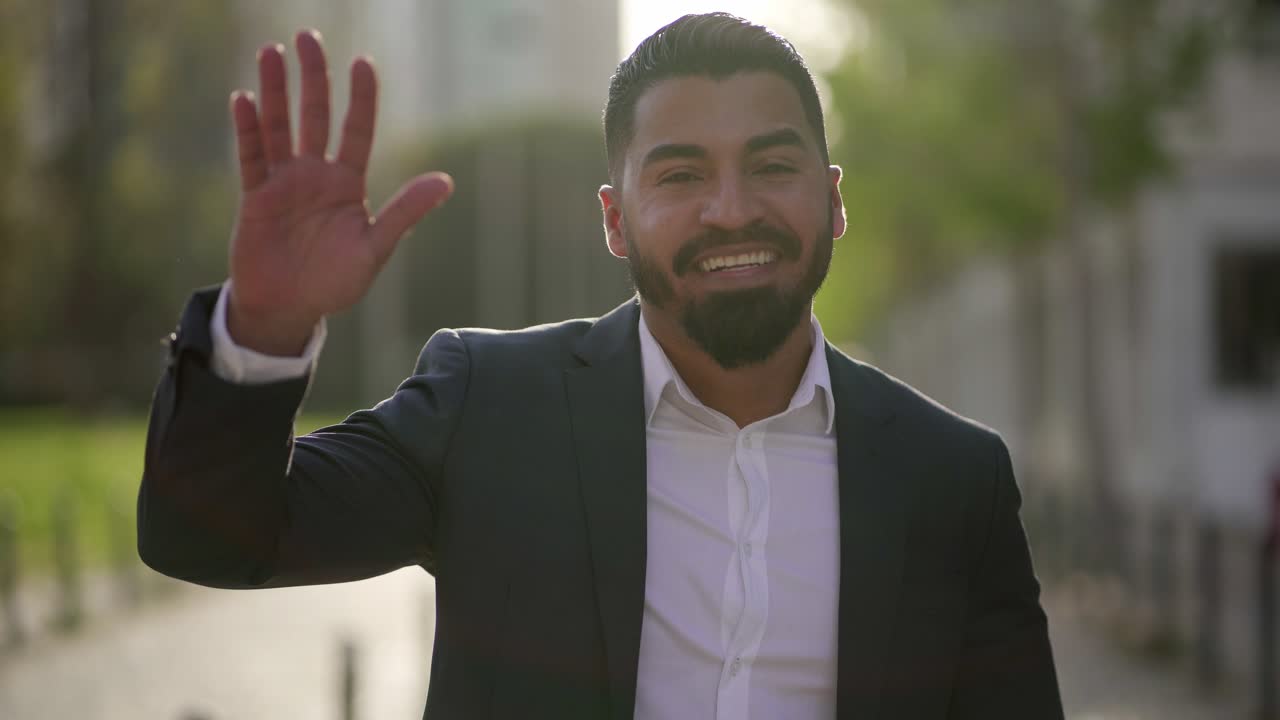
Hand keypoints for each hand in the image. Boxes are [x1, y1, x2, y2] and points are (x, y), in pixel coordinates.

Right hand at [226, 30, 452, 354]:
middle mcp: (316, 175)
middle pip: (314, 117)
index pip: (356, 131)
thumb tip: (446, 181)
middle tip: (307, 38)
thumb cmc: (336, 283)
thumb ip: (405, 212)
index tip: (363, 63)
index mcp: (348, 184)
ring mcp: (284, 183)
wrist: (290, 309)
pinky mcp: (255, 197)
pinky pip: (251, 157)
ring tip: (271, 52)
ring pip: (279, 127)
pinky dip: (248, 129)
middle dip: (312, 78)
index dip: (360, 98)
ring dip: (275, 91)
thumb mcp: (375, 248)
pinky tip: (245, 98)